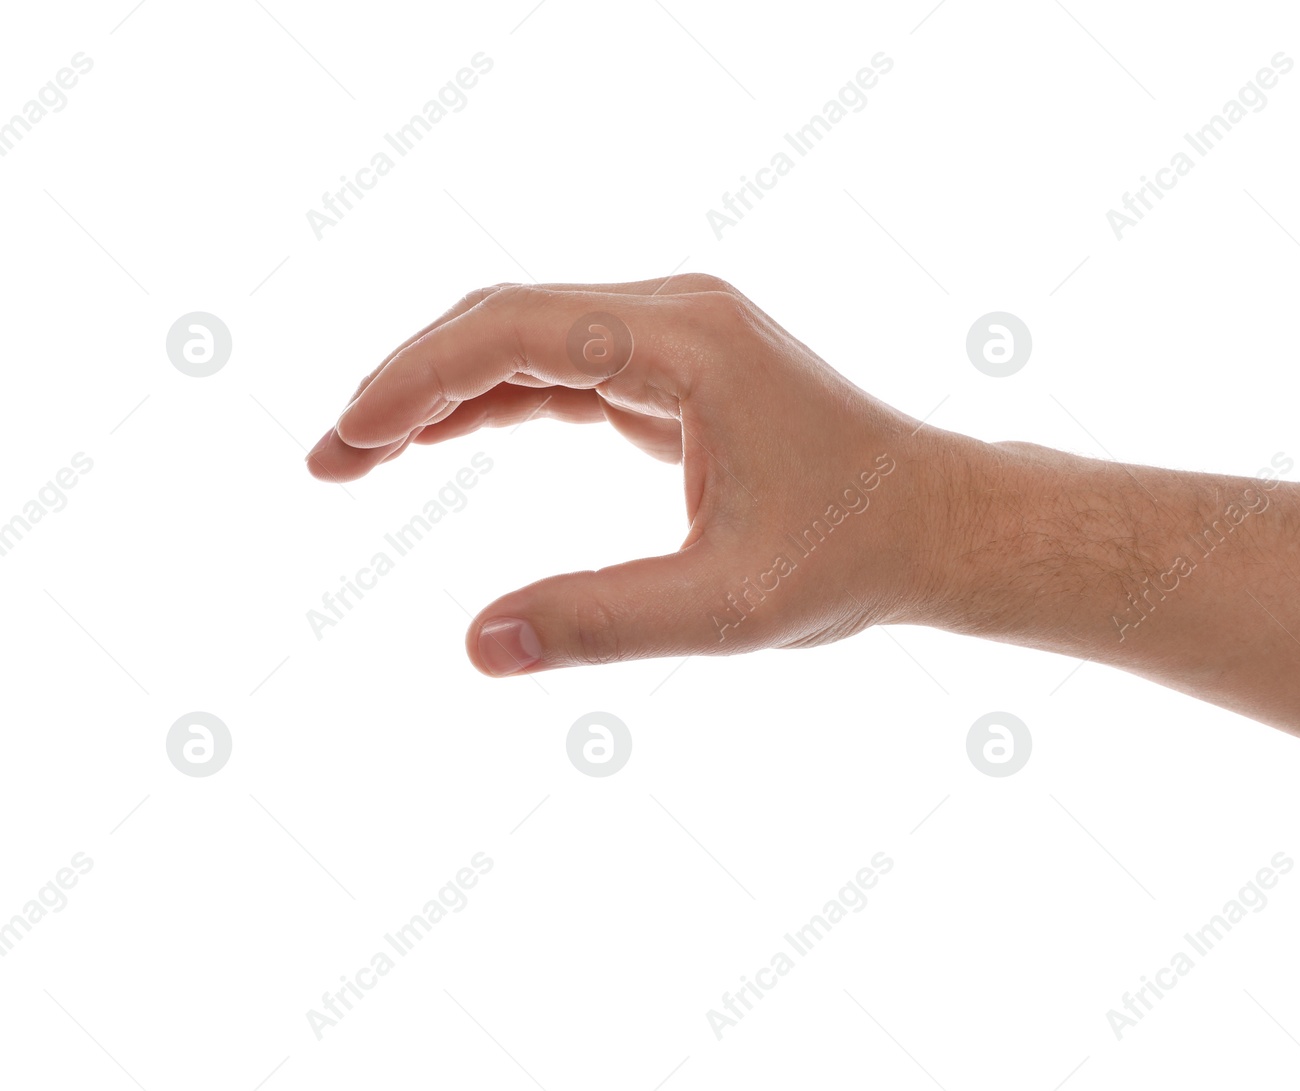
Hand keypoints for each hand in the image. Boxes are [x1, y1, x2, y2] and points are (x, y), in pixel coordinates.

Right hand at [307, 275, 983, 675]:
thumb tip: (477, 646)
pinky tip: (444, 435)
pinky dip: (500, 397)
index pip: (515, 333)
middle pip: (507, 316)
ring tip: (361, 453)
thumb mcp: (728, 608)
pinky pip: (568, 365)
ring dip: (446, 387)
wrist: (937, 524)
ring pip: (530, 335)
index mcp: (688, 344)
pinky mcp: (680, 364)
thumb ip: (603, 624)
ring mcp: (680, 332)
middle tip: (329, 458)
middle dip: (411, 381)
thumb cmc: (852, 557)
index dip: (415, 383)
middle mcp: (678, 314)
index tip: (345, 445)